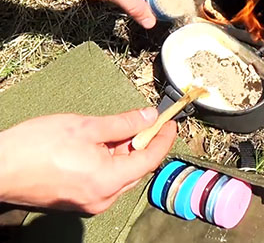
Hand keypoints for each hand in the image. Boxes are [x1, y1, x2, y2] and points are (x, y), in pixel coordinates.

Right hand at [0, 108, 175, 213]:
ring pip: (120, 174)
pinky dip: (109, 162)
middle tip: (142, 121)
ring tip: (115, 130)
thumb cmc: (35, 147)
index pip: (150, 159)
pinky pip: (105, 180)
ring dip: (124, 152)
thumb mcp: (86, 127)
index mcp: (109, 180)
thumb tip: (149, 117)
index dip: (163, 139)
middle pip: (136, 168)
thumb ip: (123, 123)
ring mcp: (89, 202)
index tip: (170, 123)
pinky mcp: (77, 201)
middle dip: (142, 144)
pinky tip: (100, 145)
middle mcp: (103, 198)